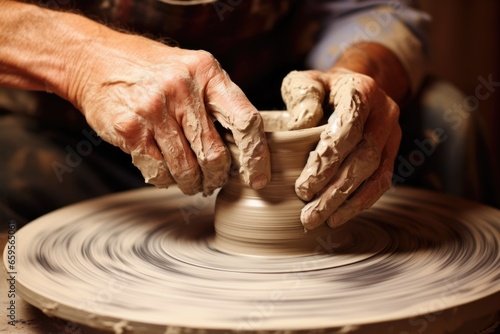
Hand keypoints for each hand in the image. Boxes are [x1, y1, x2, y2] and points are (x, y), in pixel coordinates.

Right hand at [68, 33, 269, 195]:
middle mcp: (181, 89)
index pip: (245, 119)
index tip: (258, 178)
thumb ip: (217, 100)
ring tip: (192, 182)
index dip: (256, 155)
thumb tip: (245, 146)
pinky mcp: (130, 129)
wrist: (95, 60)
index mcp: (206, 72)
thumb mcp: (191, 69)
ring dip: (192, 183)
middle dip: (217, 177)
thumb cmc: (152, 70)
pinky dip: (166, 180)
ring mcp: (154, 110)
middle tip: (214, 181)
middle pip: (214, 154)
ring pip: (186, 169)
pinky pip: (159, 172)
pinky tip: (166, 171)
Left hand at [281, 69, 400, 228]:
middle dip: (335, 190)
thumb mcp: (305, 82)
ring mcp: (392, 133)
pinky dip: (362, 201)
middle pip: (363, 157)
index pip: (348, 128)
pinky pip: (382, 180)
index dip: (327, 160)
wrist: (355, 84)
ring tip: (321, 221)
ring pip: (374, 173)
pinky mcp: (393, 151)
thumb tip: (299, 128)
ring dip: (348, 201)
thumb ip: (301, 99)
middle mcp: (384, 112)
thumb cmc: (323, 88)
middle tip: (309, 215)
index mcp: (362, 91)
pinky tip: (341, 215)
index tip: (303, 188)